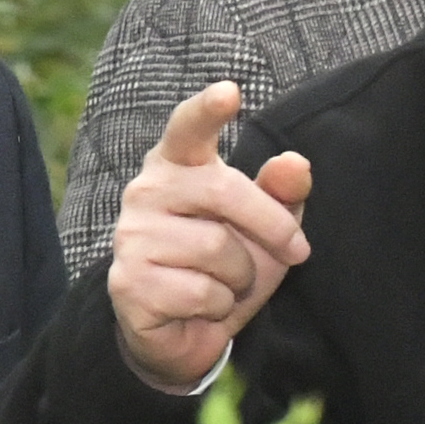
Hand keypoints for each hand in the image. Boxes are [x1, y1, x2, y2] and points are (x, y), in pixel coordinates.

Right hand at [105, 81, 313, 393]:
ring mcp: (131, 236)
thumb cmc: (226, 265)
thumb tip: (295, 163)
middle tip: (296, 251)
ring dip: (242, 277)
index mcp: (177, 164)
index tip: (229, 92)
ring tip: (227, 283)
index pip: (188, 128)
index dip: (207, 110)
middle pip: (224, 191)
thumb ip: (281, 193)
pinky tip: (202, 307)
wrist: (180, 331)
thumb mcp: (264, 228)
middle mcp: (145, 191)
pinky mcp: (128, 283)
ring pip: (217, 249)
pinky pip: (202, 292)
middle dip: (273, 226)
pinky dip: (219, 307)